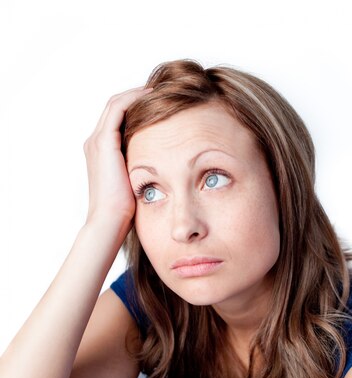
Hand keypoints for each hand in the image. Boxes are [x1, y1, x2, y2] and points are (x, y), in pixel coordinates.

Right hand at [83, 87, 151, 235]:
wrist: (109, 222)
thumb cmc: (124, 212)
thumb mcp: (135, 184)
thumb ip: (143, 170)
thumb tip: (166, 167)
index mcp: (101, 152)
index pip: (117, 119)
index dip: (137, 108)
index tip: (160, 105)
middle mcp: (95, 143)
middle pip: (116, 106)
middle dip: (138, 96)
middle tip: (162, 91)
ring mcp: (97, 142)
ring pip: (116, 103)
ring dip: (137, 93)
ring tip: (160, 90)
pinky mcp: (104, 143)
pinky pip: (118, 108)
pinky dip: (134, 99)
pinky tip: (154, 98)